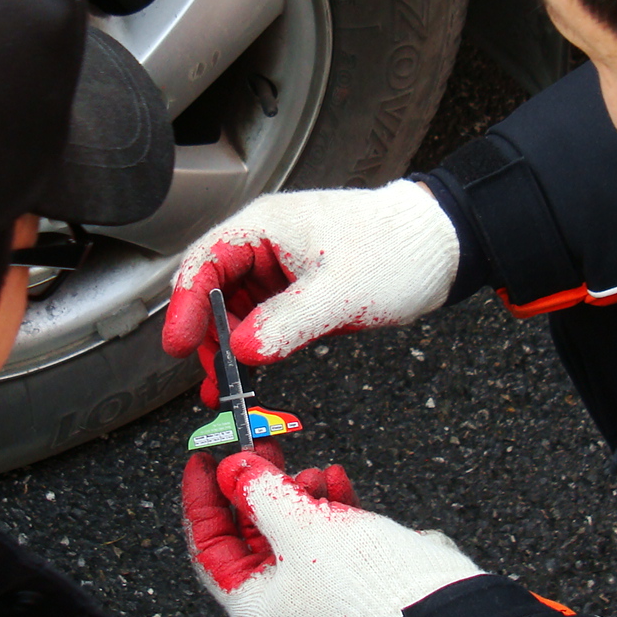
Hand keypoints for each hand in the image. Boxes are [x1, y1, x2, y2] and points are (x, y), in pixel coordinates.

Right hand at [161, 179, 458, 404]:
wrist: (436, 248)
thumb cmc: (394, 250)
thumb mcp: (340, 291)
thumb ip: (288, 322)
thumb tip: (242, 350)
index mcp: (266, 227)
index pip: (206, 262)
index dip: (187, 305)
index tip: (180, 345)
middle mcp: (265, 245)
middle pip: (213, 291)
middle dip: (208, 337)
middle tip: (213, 379)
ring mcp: (278, 270)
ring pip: (234, 312)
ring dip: (227, 349)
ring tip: (225, 389)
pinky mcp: (295, 293)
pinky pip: (261, 322)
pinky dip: (252, 349)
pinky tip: (249, 376)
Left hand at [182, 448, 483, 616]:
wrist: (439, 609)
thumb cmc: (363, 584)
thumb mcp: (298, 525)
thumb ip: (259, 492)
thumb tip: (233, 468)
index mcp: (254, 606)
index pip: (209, 547)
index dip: (203, 499)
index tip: (204, 459)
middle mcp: (281, 602)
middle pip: (252, 533)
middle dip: (256, 487)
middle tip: (259, 447)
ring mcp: (317, 591)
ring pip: (291, 529)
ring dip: (297, 492)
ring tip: (311, 472)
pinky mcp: (351, 576)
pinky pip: (327, 533)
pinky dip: (328, 504)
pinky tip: (336, 480)